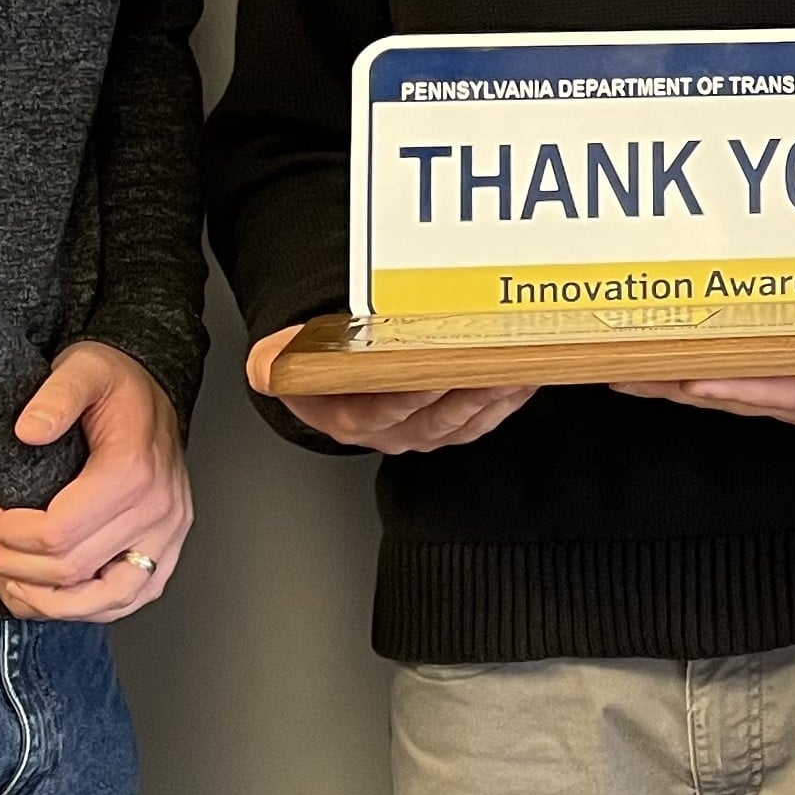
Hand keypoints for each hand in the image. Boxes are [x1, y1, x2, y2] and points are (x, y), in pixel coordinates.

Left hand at [0, 341, 190, 622]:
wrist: (152, 391)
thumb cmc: (116, 386)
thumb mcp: (83, 369)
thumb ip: (56, 395)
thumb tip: (28, 431)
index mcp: (135, 472)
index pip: (57, 533)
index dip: (6, 530)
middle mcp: (159, 512)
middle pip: (70, 570)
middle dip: (14, 561)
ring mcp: (167, 538)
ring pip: (102, 600)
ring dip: (46, 600)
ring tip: (11, 579)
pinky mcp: (165, 554)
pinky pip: (127, 602)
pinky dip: (82, 610)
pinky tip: (48, 596)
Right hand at [244, 325, 538, 454]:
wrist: (328, 381)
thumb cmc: (318, 364)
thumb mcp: (284, 362)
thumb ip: (276, 361)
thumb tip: (268, 365)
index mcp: (349, 418)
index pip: (383, 412)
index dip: (412, 396)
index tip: (437, 373)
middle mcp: (390, 432)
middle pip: (436, 418)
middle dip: (471, 390)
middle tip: (500, 362)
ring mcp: (422, 432)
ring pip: (465, 420)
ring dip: (497, 394)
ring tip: (521, 364)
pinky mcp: (449, 427)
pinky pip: (482, 420)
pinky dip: (507, 399)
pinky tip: (525, 375)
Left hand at [607, 369, 794, 449]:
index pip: (771, 389)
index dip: (732, 386)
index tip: (692, 377)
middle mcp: (791, 396)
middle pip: (723, 392)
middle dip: (673, 385)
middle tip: (626, 373)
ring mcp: (777, 392)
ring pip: (713, 388)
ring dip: (666, 384)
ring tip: (621, 372)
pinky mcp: (772, 386)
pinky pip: (721, 381)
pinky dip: (682, 379)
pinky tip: (650, 371)